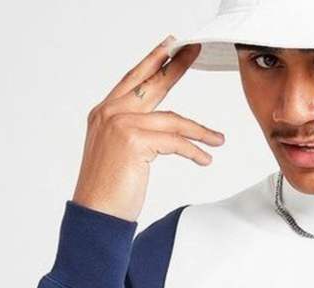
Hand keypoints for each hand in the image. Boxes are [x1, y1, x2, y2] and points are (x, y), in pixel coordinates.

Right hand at [72, 37, 225, 221]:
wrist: (96, 214)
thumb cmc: (108, 191)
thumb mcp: (118, 153)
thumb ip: (134, 132)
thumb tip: (161, 130)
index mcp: (103, 113)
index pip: (133, 80)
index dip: (152, 62)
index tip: (169, 48)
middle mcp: (109, 113)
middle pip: (151, 83)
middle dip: (175, 66)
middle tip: (194, 51)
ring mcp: (120, 124)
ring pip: (172, 120)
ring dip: (199, 131)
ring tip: (217, 139)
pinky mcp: (134, 141)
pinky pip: (175, 142)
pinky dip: (194, 151)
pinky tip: (205, 159)